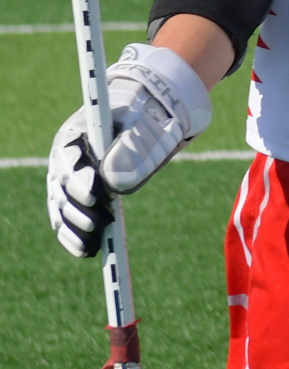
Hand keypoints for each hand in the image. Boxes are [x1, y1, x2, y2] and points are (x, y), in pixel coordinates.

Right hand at [47, 43, 210, 257]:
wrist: (147, 119)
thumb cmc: (145, 117)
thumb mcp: (143, 124)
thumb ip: (132, 147)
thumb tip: (112, 180)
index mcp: (75, 134)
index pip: (68, 161)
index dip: (78, 182)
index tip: (95, 196)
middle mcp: (65, 159)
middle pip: (60, 190)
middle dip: (78, 210)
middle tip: (101, 222)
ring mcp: (68, 179)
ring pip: (62, 209)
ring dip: (76, 228)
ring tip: (96, 242)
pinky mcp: (77, 197)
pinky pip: (67, 221)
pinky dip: (74, 238)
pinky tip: (88, 251)